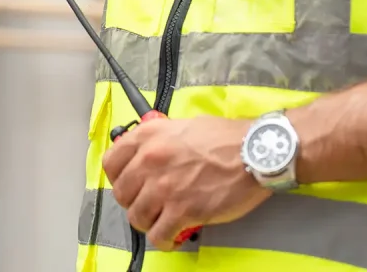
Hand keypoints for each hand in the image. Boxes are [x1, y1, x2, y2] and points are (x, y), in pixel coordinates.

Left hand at [102, 116, 269, 250]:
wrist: (254, 150)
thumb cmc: (225, 138)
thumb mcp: (184, 126)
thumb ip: (161, 140)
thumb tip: (149, 155)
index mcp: (150, 135)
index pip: (112, 161)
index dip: (118, 177)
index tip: (128, 183)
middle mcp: (151, 159)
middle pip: (122, 193)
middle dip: (134, 201)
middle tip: (149, 204)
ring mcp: (165, 186)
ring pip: (136, 217)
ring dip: (148, 222)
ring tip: (162, 220)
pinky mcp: (183, 209)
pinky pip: (158, 235)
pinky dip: (164, 240)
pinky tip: (174, 235)